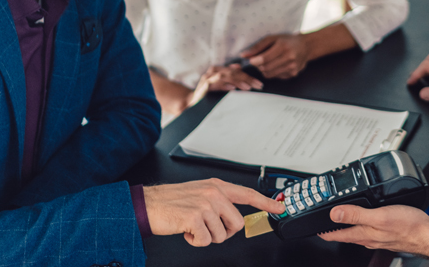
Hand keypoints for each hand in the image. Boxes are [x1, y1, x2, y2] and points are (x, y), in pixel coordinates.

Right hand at [144, 179, 283, 246]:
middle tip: (206, 227)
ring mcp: (205, 205)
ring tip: (192, 226)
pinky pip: (206, 241)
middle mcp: (214, 193)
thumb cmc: (172, 202)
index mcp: (217, 186)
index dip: (266, 202)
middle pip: (236, 223)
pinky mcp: (195, 218)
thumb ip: (218, 202)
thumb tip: (233, 217)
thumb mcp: (199, 194)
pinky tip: (186, 231)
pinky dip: (195, 241)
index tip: (280, 207)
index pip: (247, 194)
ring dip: (206, 236)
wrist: (148, 204)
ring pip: (222, 235)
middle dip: (223, 231)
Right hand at [191, 65, 262, 104]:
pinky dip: (224, 85)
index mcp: (217, 70)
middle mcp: (212, 73)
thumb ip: (230, 78)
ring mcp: (207, 79)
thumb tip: (240, 68)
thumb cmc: (208, 96)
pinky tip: (232, 89)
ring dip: (238, 81)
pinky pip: (214, 84)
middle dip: (246, 78)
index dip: (248, 75)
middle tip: (258, 85)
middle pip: (232, 72)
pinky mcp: (203, 88)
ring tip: (248, 87)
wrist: (191, 105)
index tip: (259, 83)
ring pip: (225, 76)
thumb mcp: (221, 86)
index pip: (236, 70)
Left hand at [241, 34, 310, 78]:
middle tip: (258, 61)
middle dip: (259, 66)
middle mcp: (289, 58)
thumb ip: (258, 46)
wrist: (306, 46)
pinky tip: (277, 65)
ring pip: (270, 74)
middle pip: (266, 68)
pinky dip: (273, 72)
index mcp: (283, 47)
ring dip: (265, 70)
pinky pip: (276, 76)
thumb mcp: (272, 38)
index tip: (250, 60)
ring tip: (267, 62)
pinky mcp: (293, 74)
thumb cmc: (287, 40)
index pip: (264, 59)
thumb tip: (244, 55)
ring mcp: (292, 67)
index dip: (255, 61)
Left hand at [319, 204, 428, 258]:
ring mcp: (377, 237)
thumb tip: (334, 213)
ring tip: (339, 217)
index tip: (312, 227)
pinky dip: (362, 223)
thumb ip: (356, 214)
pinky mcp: (386, 234)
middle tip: (322, 220)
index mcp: (363, 234)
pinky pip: (368, 229)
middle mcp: (368, 238)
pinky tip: (365, 217)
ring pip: (356, 231)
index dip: (322, 230)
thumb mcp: (379, 216)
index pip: (336, 234)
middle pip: (344, 233)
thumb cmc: (408, 226)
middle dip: (332, 227)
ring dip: (346, 225)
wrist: (427, 234)